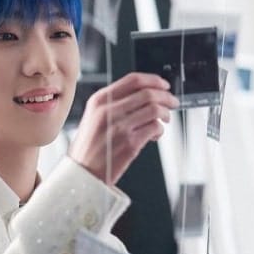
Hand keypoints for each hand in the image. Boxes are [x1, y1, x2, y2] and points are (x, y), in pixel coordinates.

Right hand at [68, 72, 178, 186]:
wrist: (81, 173)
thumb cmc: (87, 148)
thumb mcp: (92, 118)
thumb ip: (112, 104)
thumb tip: (143, 96)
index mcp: (99, 101)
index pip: (133, 80)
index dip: (154, 80)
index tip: (163, 85)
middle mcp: (108, 110)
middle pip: (148, 93)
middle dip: (166, 97)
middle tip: (172, 102)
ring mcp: (120, 127)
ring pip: (155, 109)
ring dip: (165, 113)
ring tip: (165, 120)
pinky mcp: (130, 144)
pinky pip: (154, 128)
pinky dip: (160, 130)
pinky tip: (155, 135)